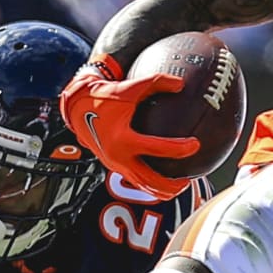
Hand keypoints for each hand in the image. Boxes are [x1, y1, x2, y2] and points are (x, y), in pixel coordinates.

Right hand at [59, 54, 199, 182]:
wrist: (76, 106)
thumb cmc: (104, 95)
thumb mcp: (130, 87)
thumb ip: (156, 82)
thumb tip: (181, 84)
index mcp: (123, 138)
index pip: (157, 149)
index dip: (179, 149)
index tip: (195, 145)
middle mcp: (117, 156)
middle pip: (149, 179)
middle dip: (170, 185)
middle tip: (188, 180)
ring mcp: (114, 163)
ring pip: (141, 184)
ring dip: (160, 189)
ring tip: (179, 186)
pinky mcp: (112, 165)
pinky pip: (134, 179)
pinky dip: (149, 182)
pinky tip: (163, 177)